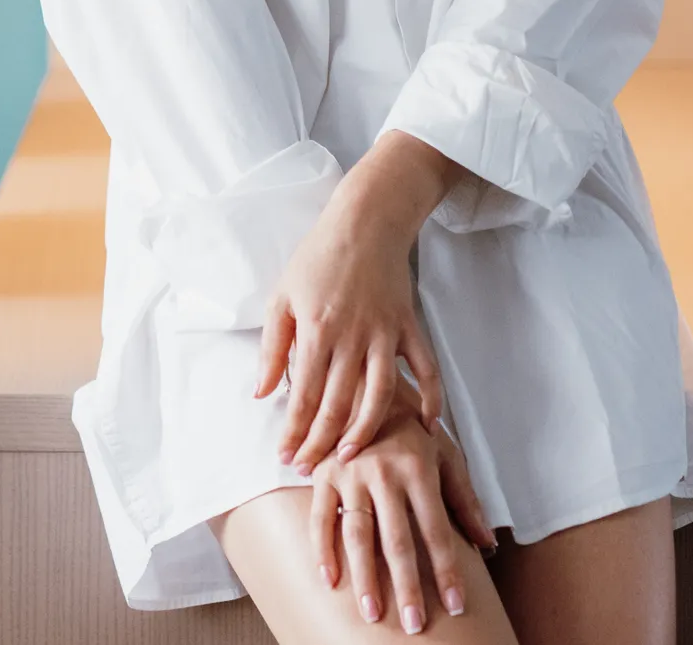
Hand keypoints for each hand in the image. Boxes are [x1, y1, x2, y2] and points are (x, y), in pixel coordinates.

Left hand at [253, 186, 443, 473]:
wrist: (365, 221)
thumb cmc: (317, 257)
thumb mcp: (283, 297)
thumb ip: (272, 348)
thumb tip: (262, 394)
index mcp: (318, 330)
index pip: (305, 395)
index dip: (295, 431)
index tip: (286, 457)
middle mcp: (353, 337)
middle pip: (338, 404)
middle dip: (322, 443)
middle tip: (310, 470)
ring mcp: (385, 333)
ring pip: (379, 396)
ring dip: (366, 432)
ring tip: (351, 459)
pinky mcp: (409, 326)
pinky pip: (425, 369)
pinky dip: (430, 399)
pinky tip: (425, 427)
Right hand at [310, 378, 496, 632]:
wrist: (363, 381)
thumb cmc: (409, 424)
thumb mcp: (444, 452)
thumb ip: (465, 498)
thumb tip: (487, 543)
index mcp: (418, 466)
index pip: (436, 529)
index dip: (446, 569)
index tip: (455, 605)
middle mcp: (384, 472)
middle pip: (396, 539)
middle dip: (407, 586)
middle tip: (415, 625)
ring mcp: (350, 473)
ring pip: (356, 534)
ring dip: (364, 577)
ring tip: (373, 614)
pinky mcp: (323, 473)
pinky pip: (319, 517)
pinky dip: (322, 550)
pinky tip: (329, 580)